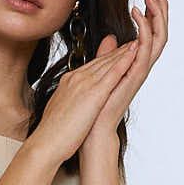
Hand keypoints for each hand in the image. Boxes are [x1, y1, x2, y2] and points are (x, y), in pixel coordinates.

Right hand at [31, 40, 139, 164]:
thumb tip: (71, 104)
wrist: (46, 142)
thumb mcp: (59, 112)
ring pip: (108, 63)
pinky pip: (113, 72)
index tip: (114, 54)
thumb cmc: (51, 134)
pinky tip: (135, 51)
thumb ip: (67, 102)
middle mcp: (76, 78)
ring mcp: (85, 83)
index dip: (104, 59)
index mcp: (67, 83)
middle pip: (100, 61)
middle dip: (116, 51)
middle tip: (130, 42)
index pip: (90, 67)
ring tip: (137, 42)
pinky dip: (124, 60)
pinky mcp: (94, 93)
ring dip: (124, 51)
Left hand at [82, 0, 167, 149]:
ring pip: (157, 39)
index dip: (152, 15)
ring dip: (155, 16)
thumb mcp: (102, 71)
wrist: (92, 130)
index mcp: (134, 64)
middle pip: (159, 34)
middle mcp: (140, 67)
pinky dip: (144, 32)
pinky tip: (138, 16)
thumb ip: (108, 54)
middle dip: (161, 10)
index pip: (149, 34)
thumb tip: (109, 39)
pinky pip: (145, 51)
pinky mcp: (134, 78)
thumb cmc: (95, 106)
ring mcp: (139, 72)